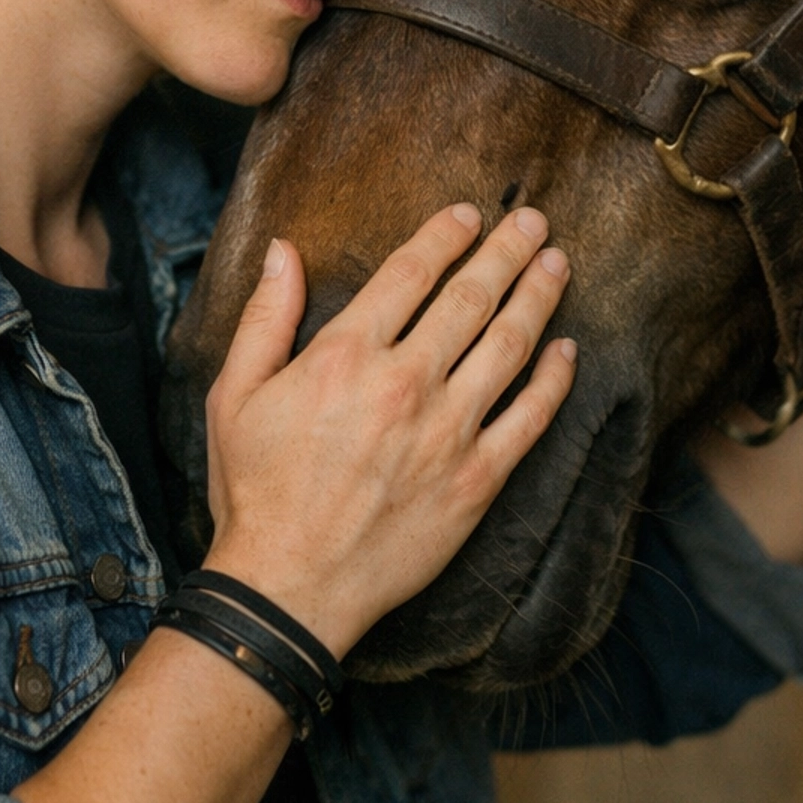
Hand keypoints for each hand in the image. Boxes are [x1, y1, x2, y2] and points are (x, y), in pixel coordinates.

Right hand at [201, 203, 575, 655]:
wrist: (289, 588)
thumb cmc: (256, 493)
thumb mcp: (235, 395)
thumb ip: (266, 317)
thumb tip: (285, 250)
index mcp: (346, 355)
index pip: (411, 273)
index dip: (444, 236)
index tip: (468, 214)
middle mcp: (406, 383)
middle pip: (471, 298)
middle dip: (507, 251)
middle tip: (533, 221)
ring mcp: (448, 432)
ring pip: (508, 347)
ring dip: (537, 298)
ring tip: (557, 265)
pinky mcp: (476, 481)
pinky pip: (528, 419)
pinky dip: (554, 380)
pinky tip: (567, 351)